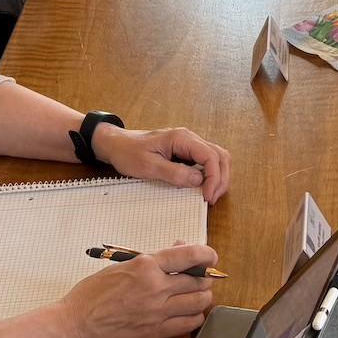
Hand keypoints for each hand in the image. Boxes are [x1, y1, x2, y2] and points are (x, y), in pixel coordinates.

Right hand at [54, 244, 218, 337]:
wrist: (74, 326)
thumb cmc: (91, 294)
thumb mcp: (121, 266)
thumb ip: (152, 259)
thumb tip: (178, 249)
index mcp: (146, 266)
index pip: (190, 255)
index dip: (207, 254)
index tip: (210, 256)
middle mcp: (156, 288)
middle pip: (200, 280)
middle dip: (204, 276)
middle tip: (200, 276)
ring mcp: (158, 312)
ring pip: (200, 302)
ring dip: (203, 296)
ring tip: (195, 294)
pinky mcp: (156, 333)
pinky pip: (189, 324)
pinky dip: (194, 316)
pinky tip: (187, 313)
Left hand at [93, 123, 231, 201]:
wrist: (116, 144)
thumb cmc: (129, 153)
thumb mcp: (148, 166)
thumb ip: (174, 173)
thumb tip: (199, 180)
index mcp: (182, 138)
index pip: (211, 156)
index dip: (214, 177)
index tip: (207, 196)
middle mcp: (190, 138)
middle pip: (220, 155)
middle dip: (221, 178)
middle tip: (212, 199)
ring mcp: (189, 144)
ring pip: (217, 157)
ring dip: (218, 176)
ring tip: (210, 195)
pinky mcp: (186, 151)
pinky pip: (206, 161)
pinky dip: (211, 174)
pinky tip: (203, 187)